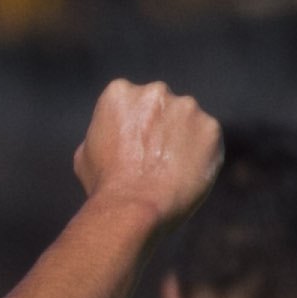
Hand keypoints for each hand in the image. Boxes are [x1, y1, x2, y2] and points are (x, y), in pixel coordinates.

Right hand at [72, 78, 223, 219]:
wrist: (134, 206)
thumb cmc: (105, 184)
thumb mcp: (86, 153)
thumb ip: (104, 134)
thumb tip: (115, 138)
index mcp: (120, 92)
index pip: (132, 103)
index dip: (132, 129)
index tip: (132, 150)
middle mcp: (155, 91)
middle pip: (162, 107)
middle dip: (160, 128)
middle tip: (153, 161)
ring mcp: (186, 107)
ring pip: (188, 122)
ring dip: (182, 140)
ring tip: (170, 172)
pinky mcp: (210, 128)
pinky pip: (208, 141)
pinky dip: (201, 156)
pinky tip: (185, 177)